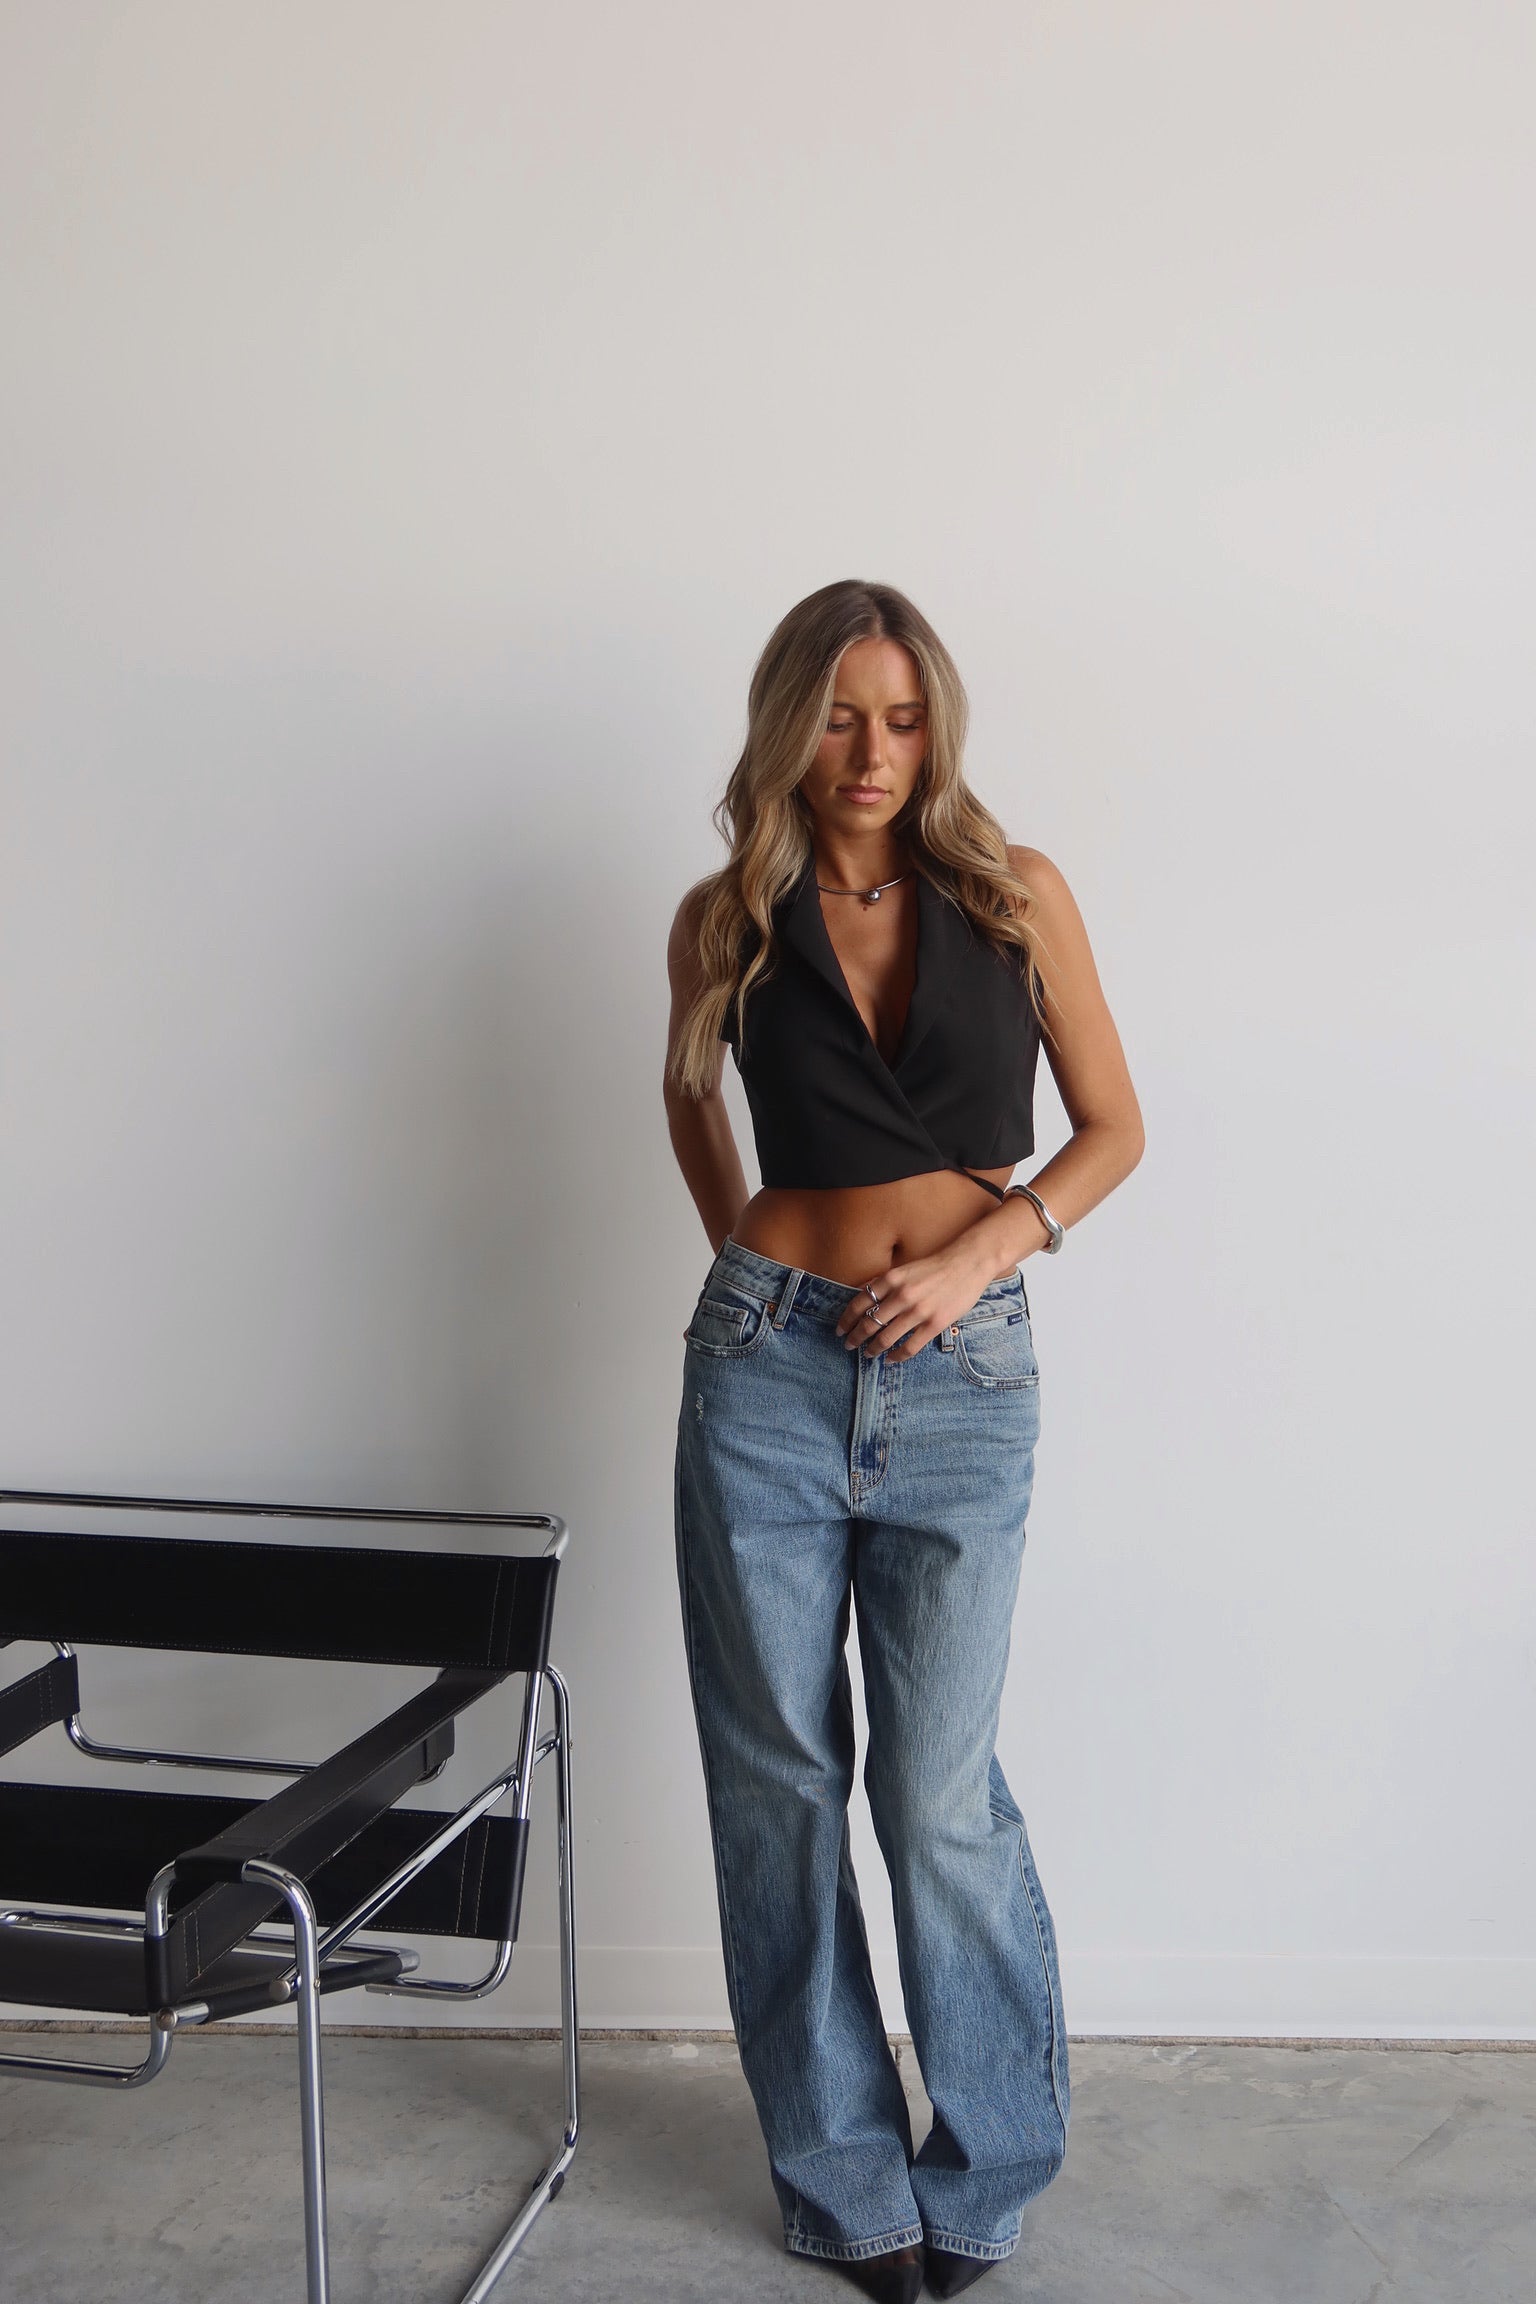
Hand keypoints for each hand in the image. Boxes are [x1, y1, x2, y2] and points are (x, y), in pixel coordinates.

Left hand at [835, 1244, 995, 1361]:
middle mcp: (901, 1295)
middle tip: (849, 1346)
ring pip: (886, 1338)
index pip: (859, 1303)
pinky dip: (897, 1356)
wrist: (967, 1264)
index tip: (840, 1330)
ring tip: (868, 1354)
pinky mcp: (935, 1324)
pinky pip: (910, 1347)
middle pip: (869, 1323)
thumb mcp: (903, 1269)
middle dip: (855, 1338)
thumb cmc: (934, 1267)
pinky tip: (891, 1359)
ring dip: (873, 1349)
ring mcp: (918, 1311)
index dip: (846, 1320)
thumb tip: (860, 1294)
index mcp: (891, 1280)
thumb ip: (883, 1282)